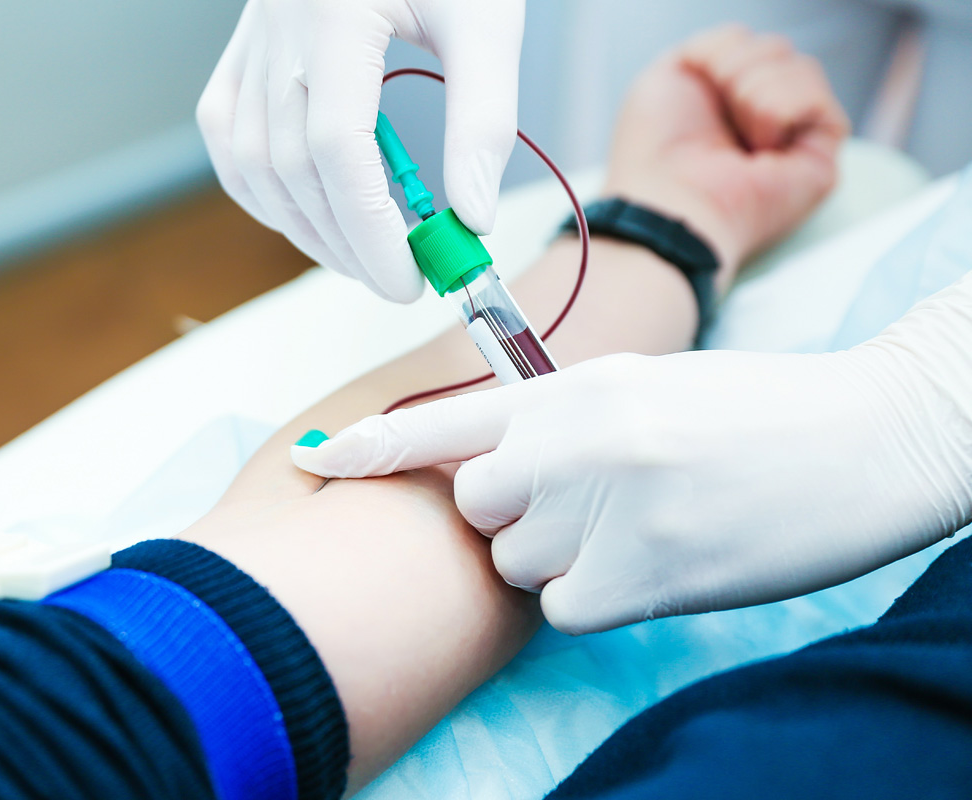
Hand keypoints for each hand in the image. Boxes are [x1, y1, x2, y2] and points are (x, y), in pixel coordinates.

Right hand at [196, 0, 524, 302]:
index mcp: (334, 14)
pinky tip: (301, 214)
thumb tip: (472, 216)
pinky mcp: (244, 47)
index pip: (337, 151)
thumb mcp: (486, 16)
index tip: (411, 279)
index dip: (370, 229)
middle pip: (293, 169)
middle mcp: (277, 28)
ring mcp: (251, 38)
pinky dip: (258, 187)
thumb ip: (482, 116)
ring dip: (302, 226)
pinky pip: (226, 134)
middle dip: (345, 242)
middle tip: (396, 280)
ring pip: (251, 162)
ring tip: (357, 258)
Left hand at [292, 274, 971, 632]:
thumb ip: (562, 419)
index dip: (370, 446)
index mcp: (574, 387)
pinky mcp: (639, 575)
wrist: (866, 438)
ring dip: (563, 560)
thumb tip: (493, 465)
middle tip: (590, 506)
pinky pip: (563, 609)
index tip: (310, 459)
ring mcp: (604, 507)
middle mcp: (574, 441)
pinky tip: (658, 564)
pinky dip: (598, 599)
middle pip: (478, 506)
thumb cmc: (755, 413)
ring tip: (642, 529)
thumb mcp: (644, 388)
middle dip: (515, 516)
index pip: (445, 419)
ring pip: (518, 564)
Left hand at [600, 25, 849, 278]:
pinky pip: (817, 97)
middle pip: (775, 49)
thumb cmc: (657, 150)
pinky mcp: (821, 159)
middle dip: (734, 67)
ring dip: (752, 90)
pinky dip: (778, 109)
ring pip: (800, 66)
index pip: (745, 44)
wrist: (669, 200)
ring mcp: (793, 140)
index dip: (720, 53)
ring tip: (735, 138)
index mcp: (724, 101)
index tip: (692, 82)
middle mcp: (761, 120)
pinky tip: (760, 145)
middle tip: (713, 119)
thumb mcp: (672, 71)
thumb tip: (755, 52)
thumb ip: (717, 46)